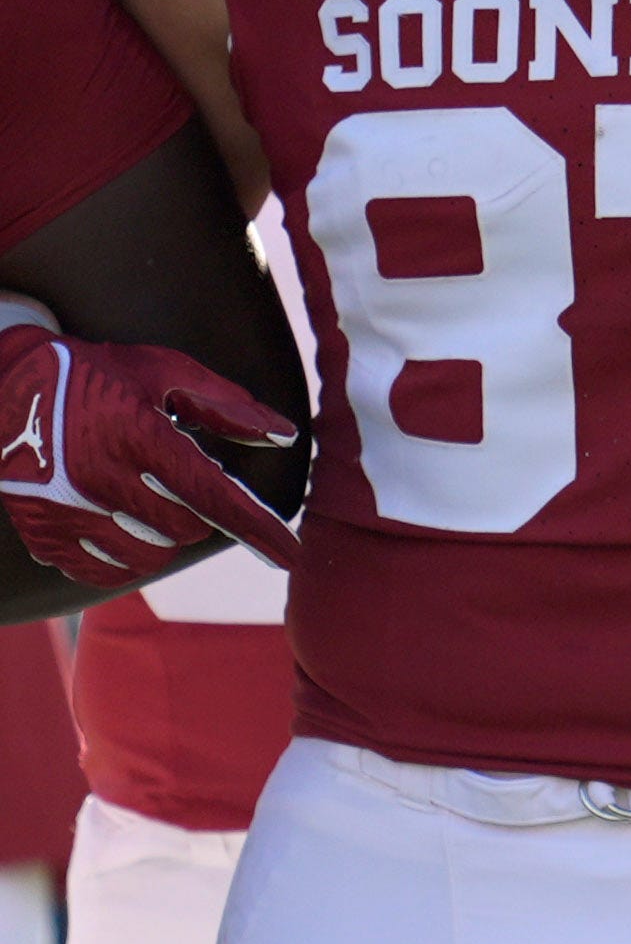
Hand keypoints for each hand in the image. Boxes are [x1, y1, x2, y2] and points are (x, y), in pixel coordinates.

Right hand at [0, 324, 298, 583]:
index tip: (290, 557)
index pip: (213, 497)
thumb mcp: (161, 371)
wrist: (2, 383)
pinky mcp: (41, 530)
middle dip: (196, 511)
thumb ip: (226, 404)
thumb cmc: (92, 373)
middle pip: (185, 529)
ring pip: (148, 556)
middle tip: (173, 480)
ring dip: (161, 536)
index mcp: (136, 435)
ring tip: (144, 500)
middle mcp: (99, 478)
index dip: (257, 530)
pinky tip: (116, 526)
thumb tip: (285, 434)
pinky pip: (102, 572)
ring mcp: (65, 509)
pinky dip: (121, 558)